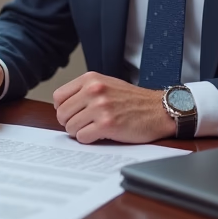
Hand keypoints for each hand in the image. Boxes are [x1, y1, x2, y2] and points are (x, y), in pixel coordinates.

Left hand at [53, 72, 175, 143]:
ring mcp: (100, 107)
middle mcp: (94, 90)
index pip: (58, 96)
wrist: (159, 110)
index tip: (72, 114)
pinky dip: (88, 139)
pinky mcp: (107, 125)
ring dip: (79, 132)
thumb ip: (85, 91)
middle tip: (83, 125)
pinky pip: (82, 137)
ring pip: (70, 127)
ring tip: (93, 129)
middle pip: (62, 114)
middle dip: (70, 122)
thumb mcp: (107, 84)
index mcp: (91, 79)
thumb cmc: (133, 100)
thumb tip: (62, 106)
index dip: (63, 109)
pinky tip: (100, 135)